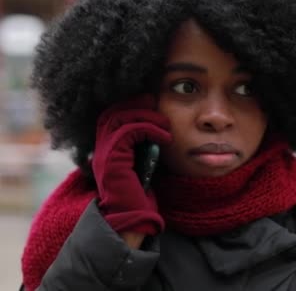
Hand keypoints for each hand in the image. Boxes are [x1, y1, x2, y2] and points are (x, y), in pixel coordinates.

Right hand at [93, 95, 171, 236]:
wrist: (132, 220)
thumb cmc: (141, 196)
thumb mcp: (144, 165)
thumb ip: (145, 148)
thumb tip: (159, 131)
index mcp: (109, 148)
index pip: (113, 115)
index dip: (130, 105)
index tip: (151, 102)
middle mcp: (102, 148)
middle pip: (113, 111)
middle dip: (136, 104)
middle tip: (156, 103)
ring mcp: (106, 153)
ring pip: (120, 118)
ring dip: (146, 115)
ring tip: (165, 124)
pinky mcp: (114, 160)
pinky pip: (129, 131)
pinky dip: (149, 129)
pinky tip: (165, 137)